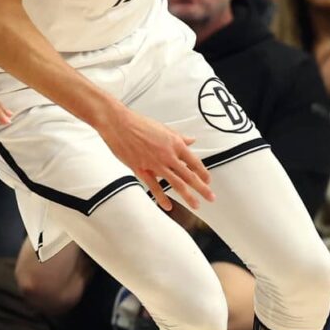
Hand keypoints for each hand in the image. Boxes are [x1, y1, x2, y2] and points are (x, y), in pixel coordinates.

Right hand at [96, 106, 214, 211]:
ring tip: (196, 205)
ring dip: (188, 196)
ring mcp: (155, 164)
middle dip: (202, 188)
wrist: (118, 123)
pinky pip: (154, 187)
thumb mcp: (163, 128)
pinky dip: (162, 198)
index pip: (194, 161)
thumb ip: (179, 137)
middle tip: (210, 197)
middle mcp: (168, 155)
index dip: (203, 172)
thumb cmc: (139, 123)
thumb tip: (191, 140)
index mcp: (175, 143)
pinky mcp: (142, 170)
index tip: (208, 180)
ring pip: (176, 183)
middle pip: (189, 175)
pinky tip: (168, 206)